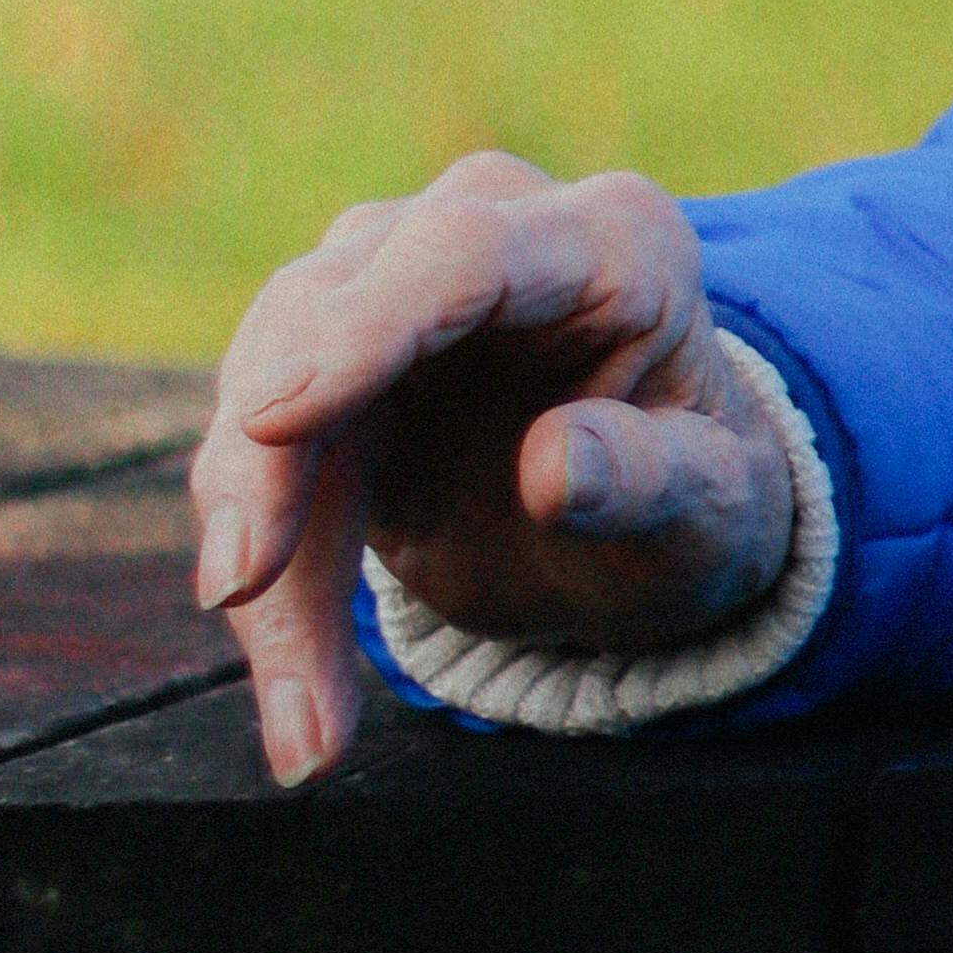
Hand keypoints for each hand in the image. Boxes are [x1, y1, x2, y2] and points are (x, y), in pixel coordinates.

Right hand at [190, 153, 799, 789]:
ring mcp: (395, 286)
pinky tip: (296, 696)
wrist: (656, 524)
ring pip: (267, 393)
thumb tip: (554, 466)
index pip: (461, 253)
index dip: (365, 327)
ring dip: (254, 546)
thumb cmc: (699, 502)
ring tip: (303, 720)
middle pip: (328, 314)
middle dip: (270, 464)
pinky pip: (263, 465)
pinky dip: (264, 585)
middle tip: (240, 597)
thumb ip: (652, 477)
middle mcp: (488, 232)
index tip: (275, 416)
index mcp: (610, 240)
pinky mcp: (333, 368)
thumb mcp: (713, 511)